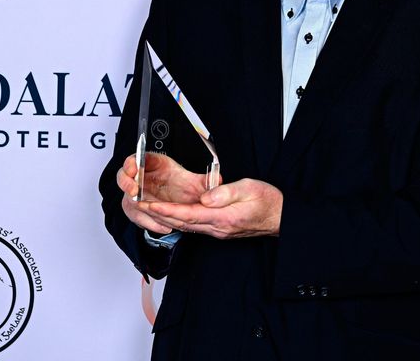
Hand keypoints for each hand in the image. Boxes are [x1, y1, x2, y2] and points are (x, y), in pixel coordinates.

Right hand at [116, 152, 215, 233]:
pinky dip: (146, 221)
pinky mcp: (137, 208)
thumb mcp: (194, 180)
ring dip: (134, 205)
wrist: (180, 197)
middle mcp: (141, 178)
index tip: (135, 168)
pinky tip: (159, 224)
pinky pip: (135, 216)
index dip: (132, 163)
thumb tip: (218, 180)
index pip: (135, 158)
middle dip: (127, 183)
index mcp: (152, 164)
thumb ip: (204, 180)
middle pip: (124, 177)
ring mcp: (136, 193)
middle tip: (134, 190)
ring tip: (145, 208)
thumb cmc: (181, 184)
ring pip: (127, 198)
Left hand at [138, 179, 283, 239]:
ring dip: (165, 219)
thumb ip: (226, 192)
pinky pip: (194, 226)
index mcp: (223, 217)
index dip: (166, 210)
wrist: (281, 217)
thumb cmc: (268, 201)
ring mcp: (217, 231)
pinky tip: (172, 216)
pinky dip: (179, 220)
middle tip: (139, 206)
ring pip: (185, 226)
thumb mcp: (250, 188)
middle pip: (181, 223)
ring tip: (148, 210)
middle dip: (158, 215)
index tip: (150, 204)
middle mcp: (217, 228)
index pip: (188, 214)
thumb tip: (205, 197)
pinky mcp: (219, 229)